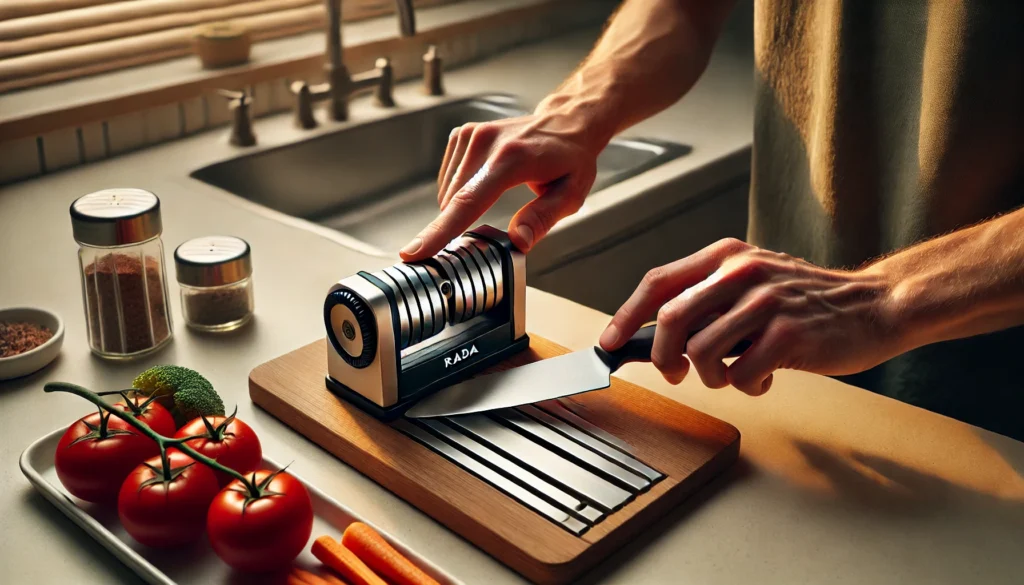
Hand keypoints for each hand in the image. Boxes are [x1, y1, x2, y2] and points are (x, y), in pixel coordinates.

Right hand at [398, 103, 607, 260]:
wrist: (566, 121)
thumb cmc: (570, 159)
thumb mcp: (571, 194)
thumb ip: (542, 219)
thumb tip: (519, 242)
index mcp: (511, 159)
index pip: (467, 202)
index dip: (439, 231)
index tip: (414, 252)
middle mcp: (486, 142)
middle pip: (453, 202)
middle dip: (457, 226)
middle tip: (484, 231)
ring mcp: (471, 135)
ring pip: (448, 192)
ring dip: (462, 206)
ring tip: (496, 195)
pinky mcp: (463, 134)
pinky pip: (449, 177)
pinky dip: (461, 189)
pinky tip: (486, 183)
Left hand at [599, 239, 902, 394]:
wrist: (875, 305)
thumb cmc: (807, 301)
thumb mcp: (753, 281)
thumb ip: (709, 298)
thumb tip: (651, 335)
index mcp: (725, 255)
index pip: (657, 282)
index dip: (626, 315)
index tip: (609, 343)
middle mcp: (741, 271)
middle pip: (671, 320)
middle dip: (663, 357)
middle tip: (676, 373)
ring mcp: (766, 301)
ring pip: (702, 352)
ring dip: (710, 377)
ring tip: (734, 374)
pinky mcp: (789, 333)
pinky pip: (742, 373)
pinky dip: (747, 385)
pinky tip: (764, 376)